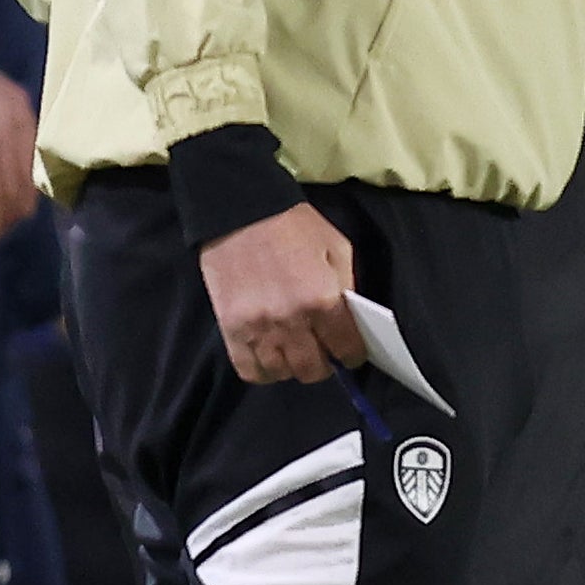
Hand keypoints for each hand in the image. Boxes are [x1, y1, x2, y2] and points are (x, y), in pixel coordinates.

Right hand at [200, 201, 365, 385]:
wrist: (240, 210)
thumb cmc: (293, 226)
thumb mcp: (336, 249)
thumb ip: (347, 289)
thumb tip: (352, 323)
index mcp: (322, 299)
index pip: (347, 350)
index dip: (353, 354)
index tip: (350, 351)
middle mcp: (291, 320)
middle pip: (314, 370)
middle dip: (325, 364)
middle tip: (323, 350)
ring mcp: (258, 328)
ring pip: (282, 374)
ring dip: (293, 366)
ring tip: (295, 350)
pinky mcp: (231, 329)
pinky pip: (249, 370)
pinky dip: (263, 369)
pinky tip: (270, 355)